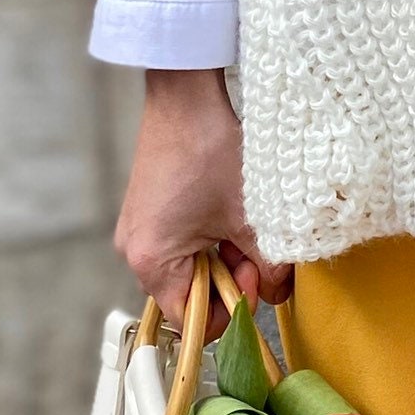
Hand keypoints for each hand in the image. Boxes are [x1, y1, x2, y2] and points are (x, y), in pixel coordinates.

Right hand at [113, 66, 293, 318]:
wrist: (186, 96)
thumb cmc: (211, 152)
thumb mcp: (251, 217)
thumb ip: (269, 266)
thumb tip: (279, 292)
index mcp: (153, 262)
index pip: (191, 319)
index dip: (229, 308)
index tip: (254, 279)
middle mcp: (136, 251)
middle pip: (193, 291)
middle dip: (233, 276)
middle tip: (258, 247)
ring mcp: (140, 230)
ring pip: (194, 265)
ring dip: (227, 253)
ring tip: (247, 221)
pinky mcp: (150, 211)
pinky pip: (185, 241)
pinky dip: (213, 235)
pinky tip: (232, 210)